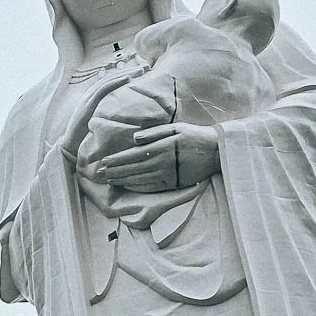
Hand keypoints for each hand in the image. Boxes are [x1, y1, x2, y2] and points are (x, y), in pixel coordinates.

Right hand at [57, 74, 131, 169]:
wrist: (69, 146)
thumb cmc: (84, 139)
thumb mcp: (99, 124)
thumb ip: (108, 117)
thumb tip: (123, 118)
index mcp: (92, 99)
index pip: (109, 83)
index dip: (124, 76)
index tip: (139, 74)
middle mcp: (89, 95)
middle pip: (110, 78)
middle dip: (128, 71)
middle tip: (144, 68)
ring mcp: (87, 99)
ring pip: (108, 81)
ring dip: (125, 74)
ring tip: (139, 71)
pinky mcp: (87, 104)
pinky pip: (103, 89)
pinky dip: (116, 82)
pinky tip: (127, 78)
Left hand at [92, 121, 219, 192]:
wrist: (216, 151)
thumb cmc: (194, 136)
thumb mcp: (175, 128)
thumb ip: (153, 133)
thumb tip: (134, 139)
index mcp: (160, 147)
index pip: (132, 155)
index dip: (117, 160)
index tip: (104, 162)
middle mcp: (161, 163)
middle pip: (132, 168)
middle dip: (114, 171)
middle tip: (99, 174)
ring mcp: (166, 175)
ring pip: (139, 179)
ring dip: (122, 180)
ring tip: (109, 180)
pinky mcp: (172, 184)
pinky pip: (150, 187)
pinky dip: (137, 187)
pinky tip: (127, 185)